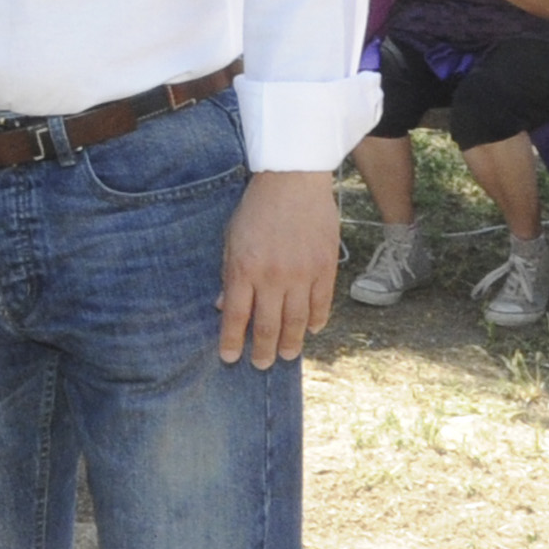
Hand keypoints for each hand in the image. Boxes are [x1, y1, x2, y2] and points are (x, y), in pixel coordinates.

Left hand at [220, 170, 336, 367]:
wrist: (292, 184)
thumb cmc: (255, 210)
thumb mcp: (230, 240)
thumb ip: (229, 275)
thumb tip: (223, 306)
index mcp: (243, 270)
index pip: (235, 316)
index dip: (232, 341)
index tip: (229, 358)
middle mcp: (272, 277)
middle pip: (267, 325)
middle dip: (262, 349)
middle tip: (260, 364)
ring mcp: (301, 275)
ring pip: (296, 321)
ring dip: (290, 343)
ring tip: (285, 356)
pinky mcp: (325, 268)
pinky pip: (320, 304)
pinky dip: (316, 321)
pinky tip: (311, 331)